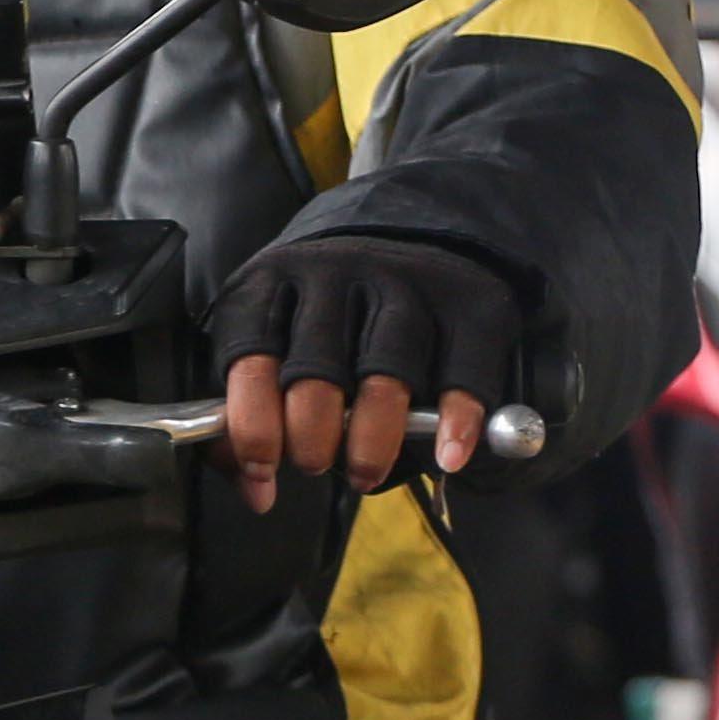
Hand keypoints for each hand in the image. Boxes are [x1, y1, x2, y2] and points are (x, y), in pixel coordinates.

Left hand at [208, 231, 524, 511]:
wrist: (412, 228)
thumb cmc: (327, 314)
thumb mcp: (274, 338)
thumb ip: (254, 413)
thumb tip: (256, 491)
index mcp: (270, 284)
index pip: (252, 362)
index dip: (254, 428)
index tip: (263, 473)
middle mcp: (335, 274)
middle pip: (317, 370)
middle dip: (312, 436)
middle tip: (316, 466)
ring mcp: (404, 283)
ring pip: (386, 373)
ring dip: (373, 439)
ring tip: (365, 474)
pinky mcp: (466, 302)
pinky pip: (463, 370)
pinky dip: (456, 422)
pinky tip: (448, 458)